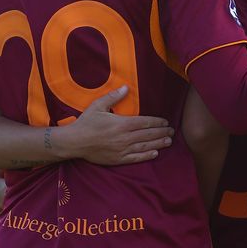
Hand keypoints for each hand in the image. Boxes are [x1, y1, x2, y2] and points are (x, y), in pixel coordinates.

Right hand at [56, 87, 174, 165]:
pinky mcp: (118, 159)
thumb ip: (113, 97)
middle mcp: (125, 137)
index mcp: (122, 124)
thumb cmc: (86, 123)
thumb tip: (126, 88)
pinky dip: (147, 156)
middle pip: (148, 135)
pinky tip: (155, 153)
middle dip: (161, 132)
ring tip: (168, 141)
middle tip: (172, 131)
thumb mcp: (98, 106)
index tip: (165, 122)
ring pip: (145, 146)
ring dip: (158, 143)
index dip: (157, 122)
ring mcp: (122, 149)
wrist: (74, 142)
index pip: (145, 122)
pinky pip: (136, 158)